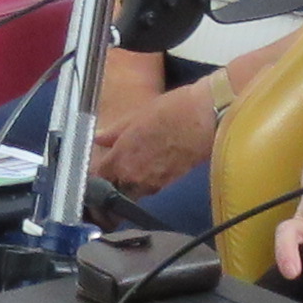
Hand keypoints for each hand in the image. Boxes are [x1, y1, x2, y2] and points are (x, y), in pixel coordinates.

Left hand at [95, 71, 222, 199]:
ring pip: (132, 190)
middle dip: (112, 183)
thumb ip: (114, 132)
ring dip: (130, 183)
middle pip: (115, 190)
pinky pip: (150, 186)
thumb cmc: (170, 111)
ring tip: (135, 165)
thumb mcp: (136, 116)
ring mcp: (152, 183)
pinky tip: (152, 164)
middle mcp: (133, 177)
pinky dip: (147, 179)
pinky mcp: (169, 183)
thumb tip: (98, 138)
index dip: (97, 174)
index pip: (99, 177)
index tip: (98, 169)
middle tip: (114, 171)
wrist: (205, 118)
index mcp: (121, 159)